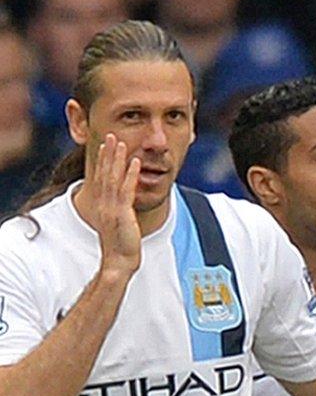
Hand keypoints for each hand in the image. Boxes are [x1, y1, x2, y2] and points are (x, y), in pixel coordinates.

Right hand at [78, 134, 141, 278]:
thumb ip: (118, 210)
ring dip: (116, 159)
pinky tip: (135, 162)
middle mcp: (103, 203)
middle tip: (108, 135)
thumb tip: (123, 204)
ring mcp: (111, 207)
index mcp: (102, 204)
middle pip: (103, 173)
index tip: (105, 145)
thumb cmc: (121, 245)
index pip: (100, 177)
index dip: (102, 160)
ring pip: (112, 178)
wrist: (120, 261)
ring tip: (119, 142)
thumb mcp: (117, 223)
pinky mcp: (122, 213)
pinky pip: (126, 190)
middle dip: (106, 154)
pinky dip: (130, 175)